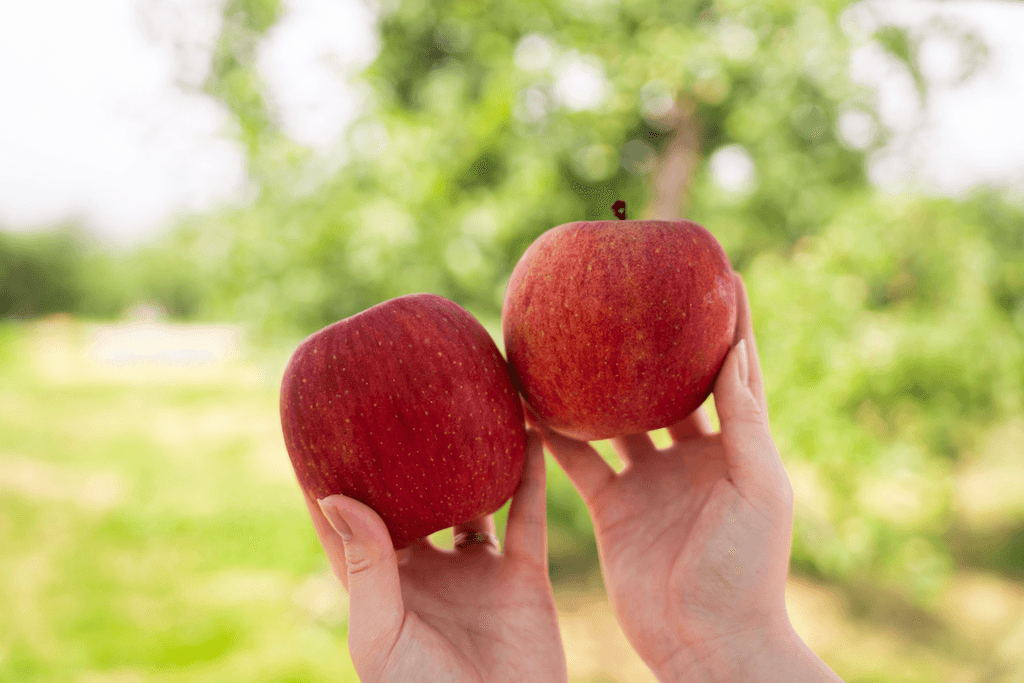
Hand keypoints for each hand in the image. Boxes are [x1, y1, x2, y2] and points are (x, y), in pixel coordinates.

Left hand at [305, 427, 567, 682]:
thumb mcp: (382, 633)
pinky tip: (528, 433)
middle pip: (415, 500)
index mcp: (382, 587)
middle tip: (403, 399)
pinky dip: (529, 476)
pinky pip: (526, 516)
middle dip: (409, 457)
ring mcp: (476, 574)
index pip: (348, 523)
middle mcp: (427, 573)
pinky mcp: (521, 578)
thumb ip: (366, 565)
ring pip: (473, 501)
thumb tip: (333, 495)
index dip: (331, 479)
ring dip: (473, 459)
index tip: (320, 427)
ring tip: (470, 406)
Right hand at [533, 272, 832, 680]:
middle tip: (624, 296)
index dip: (729, 323)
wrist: (707, 645)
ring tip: (564, 341)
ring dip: (593, 385)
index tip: (718, 274)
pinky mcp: (612, 508)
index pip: (734, 369)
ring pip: (614, 418)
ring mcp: (649, 480)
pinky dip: (555, 435)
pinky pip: (578, 460)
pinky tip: (530, 402)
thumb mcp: (759, 487)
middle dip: (649, 345)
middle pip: (667, 384)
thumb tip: (734, 350)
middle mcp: (690, 455)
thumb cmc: (748, 571)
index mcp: (735, 445)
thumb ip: (743, 422)